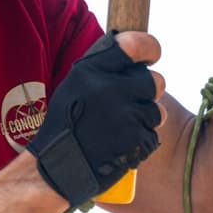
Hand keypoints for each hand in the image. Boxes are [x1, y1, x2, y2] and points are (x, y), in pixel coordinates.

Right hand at [27, 32, 165, 206]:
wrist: (56, 167)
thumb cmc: (66, 123)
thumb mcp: (75, 84)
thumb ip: (105, 68)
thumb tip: (138, 52)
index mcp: (91, 70)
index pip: (134, 45)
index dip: (150, 48)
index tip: (153, 56)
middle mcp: (108, 88)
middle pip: (154, 81)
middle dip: (148, 93)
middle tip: (131, 103)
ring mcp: (122, 115)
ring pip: (156, 111)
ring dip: (144, 120)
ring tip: (120, 128)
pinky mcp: (132, 140)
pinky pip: (152, 135)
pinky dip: (140, 142)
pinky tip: (120, 144)